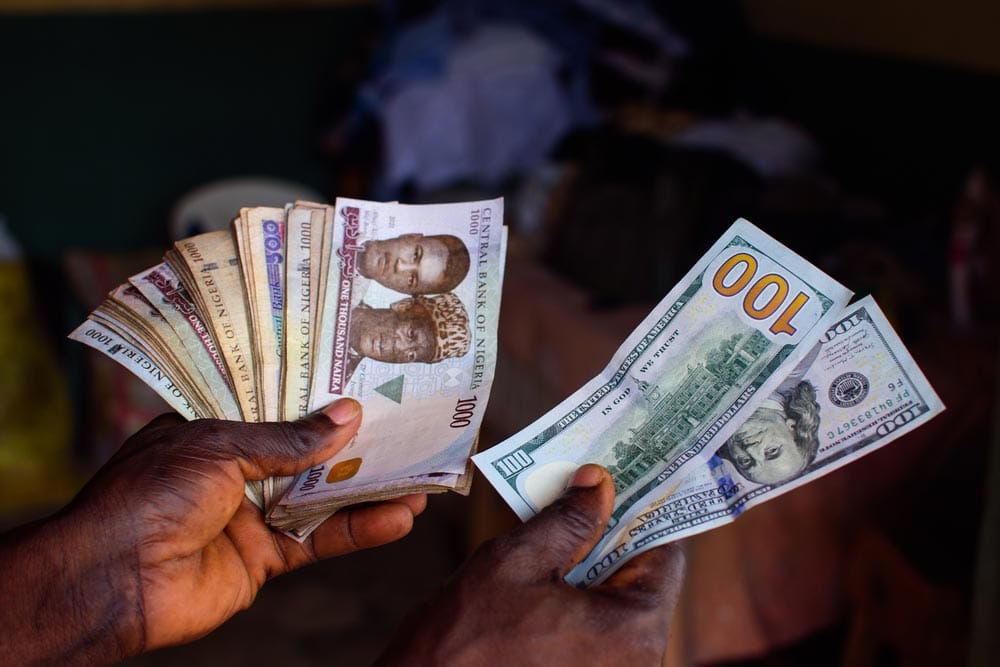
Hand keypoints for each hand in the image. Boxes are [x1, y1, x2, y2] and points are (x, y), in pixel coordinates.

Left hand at [0, 399, 425, 663]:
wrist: (112, 580)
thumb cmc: (152, 494)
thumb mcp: (220, 447)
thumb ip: (288, 439)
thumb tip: (348, 418)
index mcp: (217, 429)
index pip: (279, 407)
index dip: (321, 397)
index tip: (368, 382)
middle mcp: (238, 470)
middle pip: (310, 453)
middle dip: (357, 444)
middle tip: (408, 429)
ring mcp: (254, 514)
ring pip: (324, 497)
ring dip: (370, 488)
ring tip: (422, 475)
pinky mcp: (266, 558)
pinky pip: (321, 541)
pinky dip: (360, 529)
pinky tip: (399, 517)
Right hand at [376, 464, 684, 665]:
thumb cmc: (465, 642)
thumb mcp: (516, 562)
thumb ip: (568, 519)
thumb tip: (598, 482)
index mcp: (634, 630)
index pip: (664, 552)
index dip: (641, 508)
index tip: (624, 476)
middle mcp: (637, 663)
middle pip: (640, 579)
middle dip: (610, 534)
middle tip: (584, 490)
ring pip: (616, 606)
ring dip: (590, 567)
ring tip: (557, 528)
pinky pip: (596, 634)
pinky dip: (577, 601)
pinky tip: (545, 576)